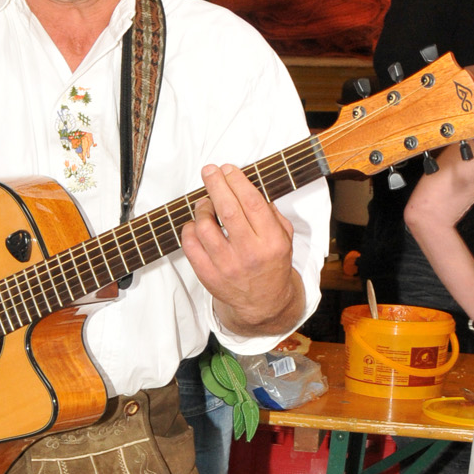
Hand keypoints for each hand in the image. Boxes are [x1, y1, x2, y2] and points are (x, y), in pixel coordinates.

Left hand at [180, 163, 298, 331]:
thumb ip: (271, 214)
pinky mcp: (208, 276)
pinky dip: (189, 229)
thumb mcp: (284, 239)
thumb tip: (249, 187)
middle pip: (227, 210)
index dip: (237, 181)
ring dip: (202, 207)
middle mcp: (249, 254)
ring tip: (205, 203)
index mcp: (271, 242)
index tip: (228, 169)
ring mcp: (226, 266)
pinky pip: (190, 246)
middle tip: (209, 171)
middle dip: (215, 184)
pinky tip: (196, 225)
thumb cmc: (272, 265)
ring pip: (204, 226)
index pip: (251, 203)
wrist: (263, 304)